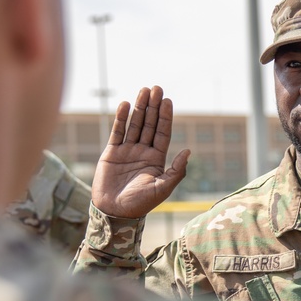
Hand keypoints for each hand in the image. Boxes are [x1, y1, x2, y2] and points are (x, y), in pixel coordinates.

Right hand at [91, 86, 189, 217]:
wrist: (115, 213)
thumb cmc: (140, 204)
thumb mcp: (163, 188)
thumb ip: (177, 170)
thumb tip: (189, 150)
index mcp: (157, 159)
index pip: (162, 132)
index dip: (165, 116)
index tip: (167, 100)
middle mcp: (143, 152)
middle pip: (149, 124)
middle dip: (153, 106)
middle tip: (156, 88)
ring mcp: (127, 151)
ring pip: (134, 124)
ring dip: (139, 107)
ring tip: (143, 90)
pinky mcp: (112, 153)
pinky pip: (117, 132)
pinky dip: (120, 118)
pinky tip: (124, 105)